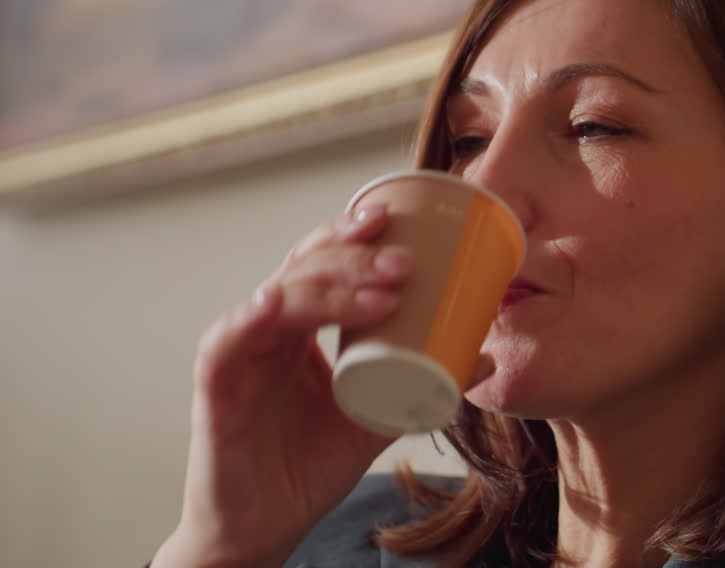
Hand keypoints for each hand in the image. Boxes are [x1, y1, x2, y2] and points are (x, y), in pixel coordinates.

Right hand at [152, 204, 409, 567]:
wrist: (265, 526)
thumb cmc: (309, 465)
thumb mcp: (377, 419)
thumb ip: (423, 386)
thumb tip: (485, 355)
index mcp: (302, 327)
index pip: (324, 265)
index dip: (354, 237)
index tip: (398, 221)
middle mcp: (269, 329)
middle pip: (304, 268)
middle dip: (355, 257)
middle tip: (405, 261)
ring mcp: (240, 353)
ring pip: (278, 296)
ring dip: (329, 288)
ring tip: (381, 290)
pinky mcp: (216, 388)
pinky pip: (225, 344)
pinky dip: (249, 318)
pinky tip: (275, 303)